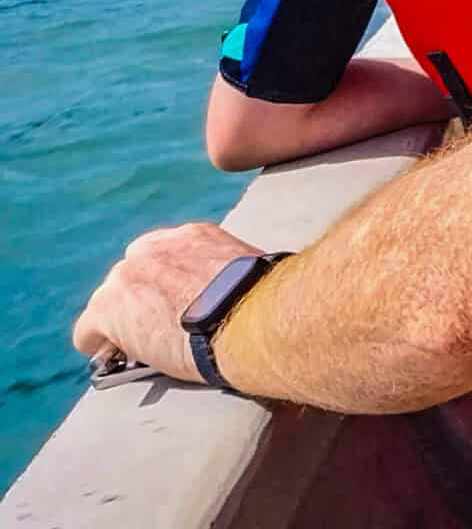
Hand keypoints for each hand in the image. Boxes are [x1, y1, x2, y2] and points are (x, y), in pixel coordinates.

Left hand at [71, 223, 256, 384]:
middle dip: (141, 302)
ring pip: (108, 303)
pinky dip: (100, 346)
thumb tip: (224, 292)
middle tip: (160, 328)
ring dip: (122, 323)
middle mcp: (153, 248)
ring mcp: (126, 276)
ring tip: (143, 348)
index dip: (164, 286)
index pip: (161, 258)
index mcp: (191, 235)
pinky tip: (117, 358)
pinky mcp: (107, 309)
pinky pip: (88, 333)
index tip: (174, 305)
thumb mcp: (244, 271)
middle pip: (130, 277)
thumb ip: (221, 272)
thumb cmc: (261, 301)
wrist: (250, 317)